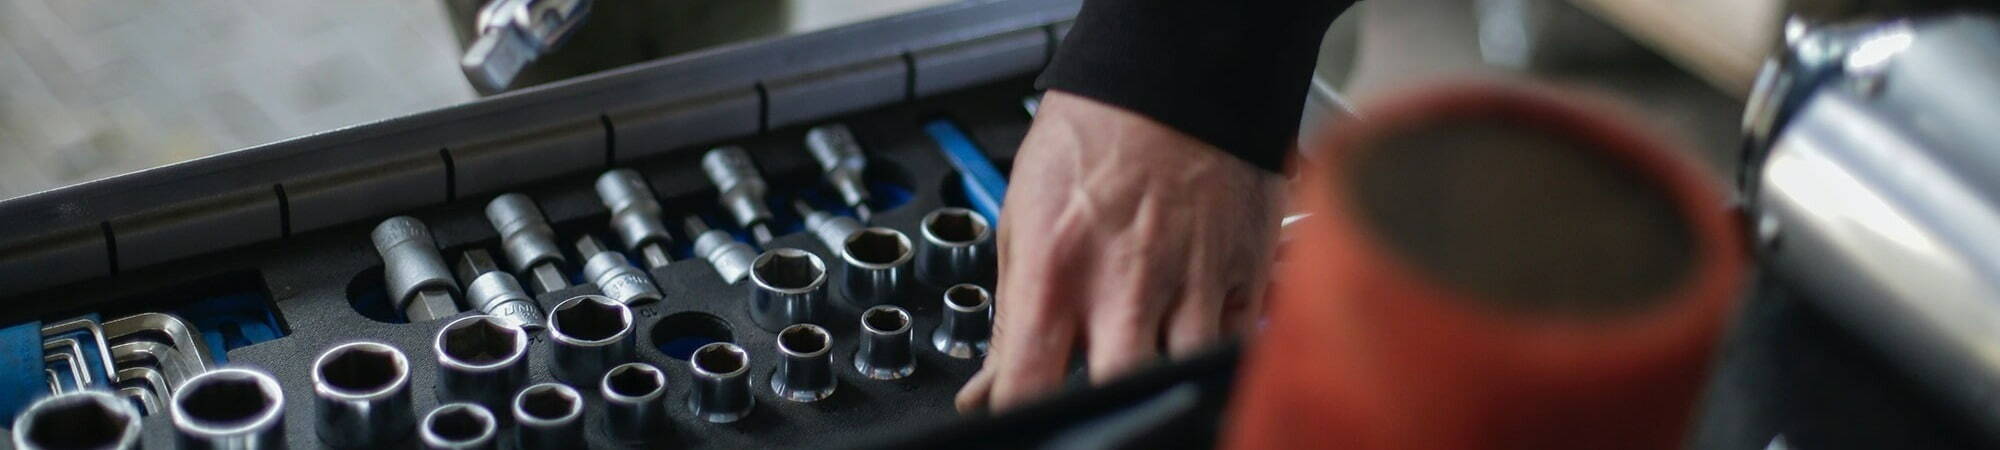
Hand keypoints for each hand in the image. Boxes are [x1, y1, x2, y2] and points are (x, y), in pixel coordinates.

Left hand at [954, 91, 1285, 412]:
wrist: (1173, 78)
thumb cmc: (1091, 139)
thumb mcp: (1022, 219)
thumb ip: (1009, 316)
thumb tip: (988, 389)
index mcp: (1056, 271)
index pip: (1029, 387)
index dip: (1021, 415)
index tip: (1023, 416)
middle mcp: (1126, 285)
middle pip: (1114, 395)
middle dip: (1100, 406)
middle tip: (1092, 389)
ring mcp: (1192, 284)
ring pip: (1182, 377)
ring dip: (1160, 375)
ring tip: (1143, 351)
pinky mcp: (1244, 276)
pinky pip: (1230, 347)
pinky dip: (1208, 352)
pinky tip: (1187, 327)